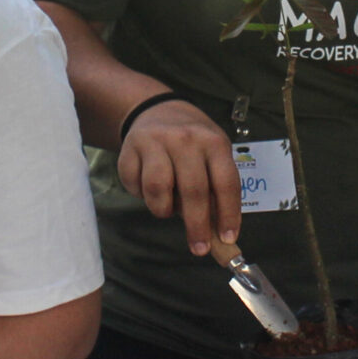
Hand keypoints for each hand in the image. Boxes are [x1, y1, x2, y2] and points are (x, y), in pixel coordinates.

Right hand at [116, 99, 244, 255]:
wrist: (156, 110)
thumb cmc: (192, 142)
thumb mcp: (213, 154)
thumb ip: (216, 188)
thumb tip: (221, 235)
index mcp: (213, 142)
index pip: (226, 183)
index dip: (228, 214)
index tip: (228, 238)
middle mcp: (185, 139)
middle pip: (193, 190)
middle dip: (197, 226)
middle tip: (199, 248)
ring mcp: (155, 142)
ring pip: (158, 190)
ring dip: (163, 209)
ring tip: (166, 207)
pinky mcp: (129, 149)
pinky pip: (134, 185)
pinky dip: (141, 195)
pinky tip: (148, 187)